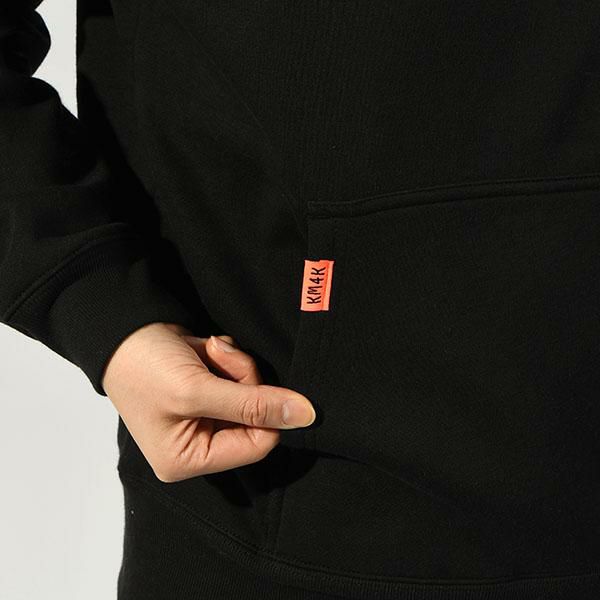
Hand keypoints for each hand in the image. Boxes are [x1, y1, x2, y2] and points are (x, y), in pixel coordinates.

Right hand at [101, 322, 314, 480]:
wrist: (122, 327)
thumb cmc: (144, 367)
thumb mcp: (196, 390)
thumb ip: (253, 404)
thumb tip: (306, 416)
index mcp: (188, 459)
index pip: (257, 445)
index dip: (264, 411)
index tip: (253, 381)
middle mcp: (198, 443)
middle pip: (256, 417)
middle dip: (245, 381)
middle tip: (221, 356)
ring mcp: (205, 416)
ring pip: (252, 394)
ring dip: (237, 365)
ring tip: (210, 349)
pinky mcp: (210, 391)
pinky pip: (241, 378)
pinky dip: (230, 359)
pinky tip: (207, 348)